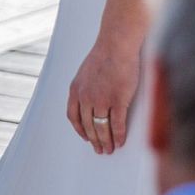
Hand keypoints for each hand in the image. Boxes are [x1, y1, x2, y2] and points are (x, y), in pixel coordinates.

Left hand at [66, 32, 140, 154]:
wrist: (116, 45)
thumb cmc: (104, 56)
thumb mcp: (85, 73)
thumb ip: (85, 88)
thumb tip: (89, 102)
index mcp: (76, 91)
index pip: (73, 117)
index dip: (80, 130)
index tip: (86, 138)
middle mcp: (86, 97)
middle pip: (88, 126)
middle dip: (95, 141)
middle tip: (100, 150)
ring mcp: (102, 100)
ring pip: (102, 128)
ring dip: (106, 142)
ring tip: (110, 149)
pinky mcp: (118, 100)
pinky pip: (117, 124)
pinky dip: (119, 135)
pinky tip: (120, 141)